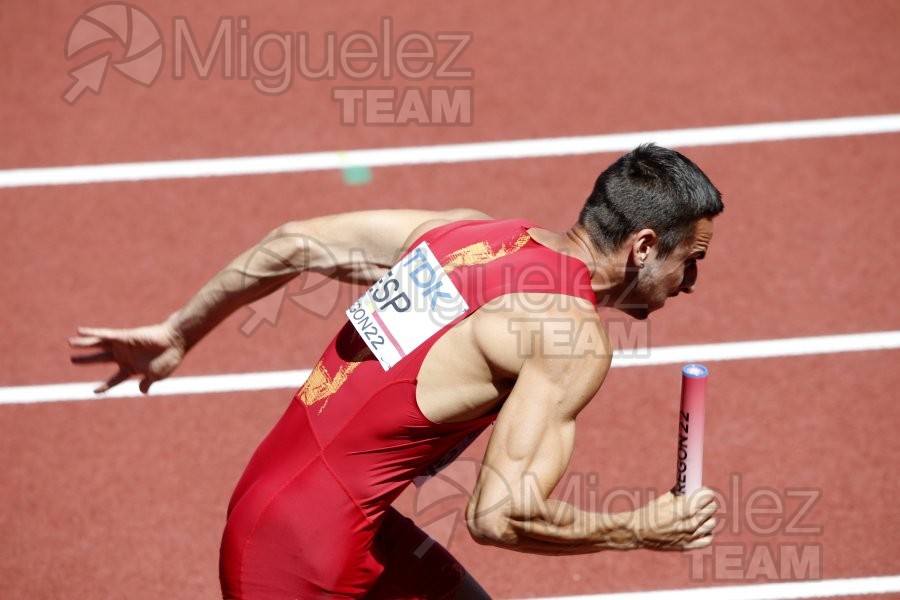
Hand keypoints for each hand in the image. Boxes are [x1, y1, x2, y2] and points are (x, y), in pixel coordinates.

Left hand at [68, 323, 185, 393]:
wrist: (175, 343)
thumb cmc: (168, 359)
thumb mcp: (157, 376)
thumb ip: (147, 383)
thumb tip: (142, 391)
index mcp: (131, 368)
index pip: (114, 380)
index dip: (104, 386)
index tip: (94, 391)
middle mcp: (124, 356)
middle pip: (100, 359)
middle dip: (86, 360)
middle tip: (72, 360)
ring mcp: (123, 346)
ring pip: (99, 346)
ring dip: (84, 345)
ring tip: (69, 343)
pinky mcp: (123, 336)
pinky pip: (104, 335)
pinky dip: (92, 333)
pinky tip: (80, 331)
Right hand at [629, 488, 717, 550]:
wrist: (638, 532)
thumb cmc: (650, 513)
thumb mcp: (664, 499)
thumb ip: (680, 494)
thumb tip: (691, 485)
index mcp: (681, 510)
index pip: (705, 498)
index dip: (707, 493)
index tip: (705, 490)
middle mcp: (687, 524)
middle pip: (710, 509)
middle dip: (708, 502)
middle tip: (703, 500)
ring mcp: (688, 536)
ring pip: (711, 523)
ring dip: (708, 517)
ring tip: (701, 514)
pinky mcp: (687, 546)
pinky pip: (707, 539)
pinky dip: (707, 532)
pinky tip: (701, 527)